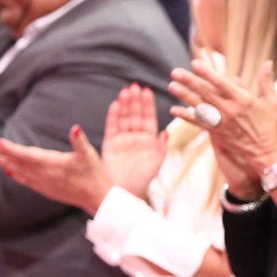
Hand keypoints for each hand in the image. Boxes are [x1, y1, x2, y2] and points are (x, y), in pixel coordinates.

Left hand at [0, 125, 112, 214]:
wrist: (98, 198)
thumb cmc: (96, 175)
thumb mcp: (90, 155)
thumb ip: (80, 141)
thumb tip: (75, 128)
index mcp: (53, 163)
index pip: (27, 154)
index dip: (11, 148)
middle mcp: (45, 174)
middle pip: (20, 162)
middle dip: (4, 154)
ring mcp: (45, 183)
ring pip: (21, 172)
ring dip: (7, 164)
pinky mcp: (47, 190)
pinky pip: (27, 181)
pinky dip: (17, 176)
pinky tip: (10, 172)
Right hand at [100, 84, 167, 198]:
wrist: (125, 191)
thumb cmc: (144, 178)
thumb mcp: (157, 161)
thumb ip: (162, 146)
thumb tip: (167, 130)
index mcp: (149, 140)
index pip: (149, 118)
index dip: (148, 105)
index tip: (147, 91)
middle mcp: (136, 137)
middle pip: (135, 115)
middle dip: (136, 101)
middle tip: (135, 85)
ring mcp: (123, 140)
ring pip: (124, 118)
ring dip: (124, 105)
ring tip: (125, 91)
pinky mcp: (110, 144)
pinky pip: (112, 127)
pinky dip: (113, 116)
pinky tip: (115, 105)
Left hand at [171, 57, 276, 193]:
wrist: (266, 154)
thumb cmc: (272, 126)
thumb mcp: (274, 102)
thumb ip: (267, 82)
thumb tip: (267, 63)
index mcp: (244, 100)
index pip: (222, 84)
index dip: (208, 73)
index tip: (195, 63)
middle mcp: (230, 110)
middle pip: (206, 93)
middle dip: (190, 81)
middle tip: (175, 72)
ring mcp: (222, 122)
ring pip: (199, 107)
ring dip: (184, 96)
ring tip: (172, 86)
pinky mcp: (217, 133)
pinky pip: (198, 123)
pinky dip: (185, 116)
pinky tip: (174, 110)